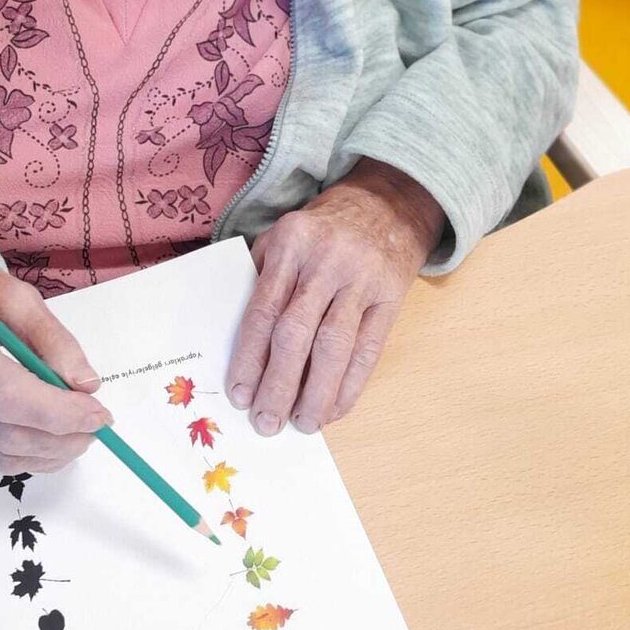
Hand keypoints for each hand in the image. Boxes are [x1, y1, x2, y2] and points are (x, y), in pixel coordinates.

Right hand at [0, 253, 111, 471]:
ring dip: (48, 452)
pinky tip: (49, 441)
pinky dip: (25, 455)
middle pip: (2, 430)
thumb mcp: (14, 295)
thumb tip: (85, 385)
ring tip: (79, 435)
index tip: (98, 413)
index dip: (58, 412)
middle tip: (96, 427)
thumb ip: (52, 338)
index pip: (6, 392)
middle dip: (60, 436)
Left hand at [225, 160, 444, 434]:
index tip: (239, 394)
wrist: (387, 204)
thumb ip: (261, 278)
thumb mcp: (283, 236)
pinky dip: (351, 384)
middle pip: (297, 332)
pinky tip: (334, 408)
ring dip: (316, 393)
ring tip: (302, 424)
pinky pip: (369, 349)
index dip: (250, 357)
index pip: (263, 308)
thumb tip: (239, 345)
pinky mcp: (390, 298)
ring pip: (335, 346)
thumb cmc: (322, 229)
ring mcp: (362, 279)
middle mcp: (326, 261)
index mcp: (291, 242)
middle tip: (266, 422)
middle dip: (279, 384)